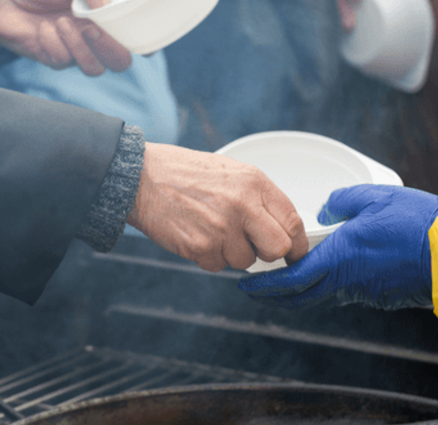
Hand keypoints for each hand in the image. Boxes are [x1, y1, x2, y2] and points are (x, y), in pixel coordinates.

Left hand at [0, 0, 131, 75]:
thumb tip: (108, 8)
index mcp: (103, 15)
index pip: (133, 36)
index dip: (144, 44)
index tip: (142, 43)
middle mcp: (93, 36)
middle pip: (120, 61)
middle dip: (112, 48)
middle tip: (92, 29)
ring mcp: (75, 50)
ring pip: (95, 68)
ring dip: (80, 46)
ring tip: (61, 22)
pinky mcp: (54, 60)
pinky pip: (65, 61)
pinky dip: (54, 43)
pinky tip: (43, 29)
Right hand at [127, 143, 307, 271]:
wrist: (140, 178)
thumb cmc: (184, 173)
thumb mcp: (231, 171)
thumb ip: (258, 197)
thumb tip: (281, 226)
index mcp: (254, 182)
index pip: (292, 221)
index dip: (297, 242)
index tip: (295, 252)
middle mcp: (242, 205)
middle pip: (278, 248)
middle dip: (268, 253)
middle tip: (252, 244)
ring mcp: (222, 228)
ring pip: (245, 261)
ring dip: (232, 252)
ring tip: (211, 228)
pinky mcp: (201, 247)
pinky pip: (218, 265)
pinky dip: (209, 256)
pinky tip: (196, 234)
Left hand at [238, 185, 437, 309]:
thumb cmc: (417, 223)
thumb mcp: (374, 196)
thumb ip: (342, 201)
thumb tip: (325, 209)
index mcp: (340, 257)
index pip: (290, 279)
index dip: (264, 285)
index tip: (246, 284)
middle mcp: (348, 280)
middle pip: (300, 297)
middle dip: (274, 296)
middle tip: (257, 290)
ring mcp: (365, 292)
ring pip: (323, 296)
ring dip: (301, 292)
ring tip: (287, 279)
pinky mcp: (382, 295)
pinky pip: (347, 294)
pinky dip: (328, 288)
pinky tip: (329, 273)